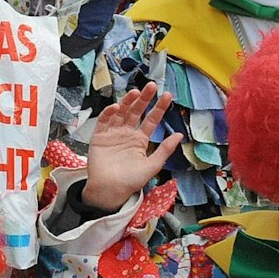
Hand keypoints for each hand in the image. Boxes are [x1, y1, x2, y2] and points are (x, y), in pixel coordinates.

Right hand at [81, 84, 182, 212]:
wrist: (110, 190)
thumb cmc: (131, 181)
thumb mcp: (152, 165)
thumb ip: (164, 150)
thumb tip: (179, 134)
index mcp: (140, 140)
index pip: (151, 120)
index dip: (159, 108)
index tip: (167, 96)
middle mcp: (127, 134)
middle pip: (136, 111)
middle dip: (144, 99)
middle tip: (151, 86)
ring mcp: (113, 134)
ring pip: (121, 113)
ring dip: (127, 102)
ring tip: (136, 92)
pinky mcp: (99, 137)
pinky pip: (104, 122)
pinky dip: (109, 113)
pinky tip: (116, 107)